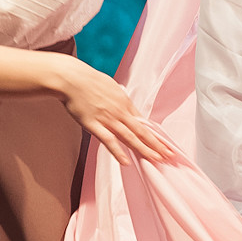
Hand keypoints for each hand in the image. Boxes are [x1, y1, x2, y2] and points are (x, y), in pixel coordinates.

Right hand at [57, 59, 173, 164]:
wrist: (72, 78)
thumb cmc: (90, 81)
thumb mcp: (112, 87)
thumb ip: (120, 99)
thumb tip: (126, 106)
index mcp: (125, 103)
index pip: (144, 123)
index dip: (155, 135)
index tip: (165, 145)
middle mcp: (120, 112)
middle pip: (142, 131)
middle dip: (156, 145)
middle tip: (169, 156)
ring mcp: (108, 119)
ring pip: (129, 137)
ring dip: (143, 149)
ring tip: (155, 159)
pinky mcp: (93, 125)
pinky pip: (108, 140)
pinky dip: (117, 152)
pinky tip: (126, 162)